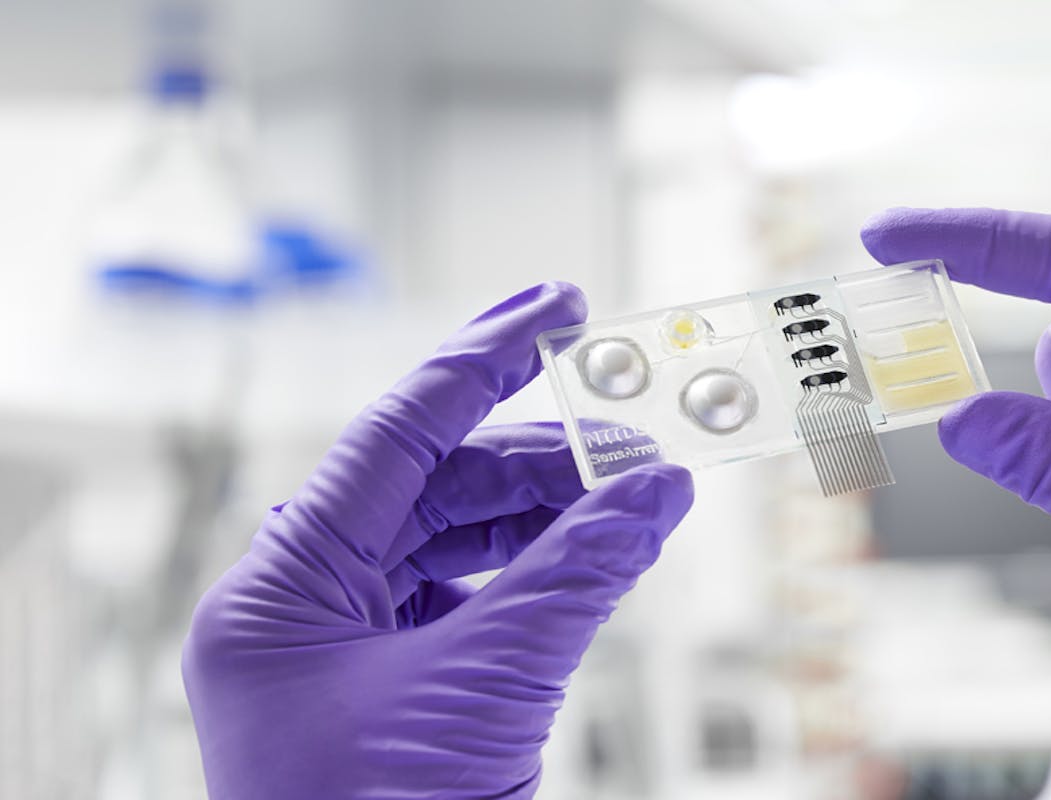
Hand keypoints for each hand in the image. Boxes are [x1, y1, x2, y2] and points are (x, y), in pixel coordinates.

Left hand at [182, 284, 694, 797]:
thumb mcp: (490, 684)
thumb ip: (578, 573)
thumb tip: (655, 488)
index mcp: (278, 593)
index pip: (391, 438)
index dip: (481, 360)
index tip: (554, 304)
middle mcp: (302, 611)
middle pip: (433, 487)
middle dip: (542, 453)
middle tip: (640, 431)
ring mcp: (346, 654)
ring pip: (459, 544)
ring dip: (553, 515)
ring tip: (642, 492)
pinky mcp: (393, 691)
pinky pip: (472, 602)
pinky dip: (543, 575)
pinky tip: (608, 551)